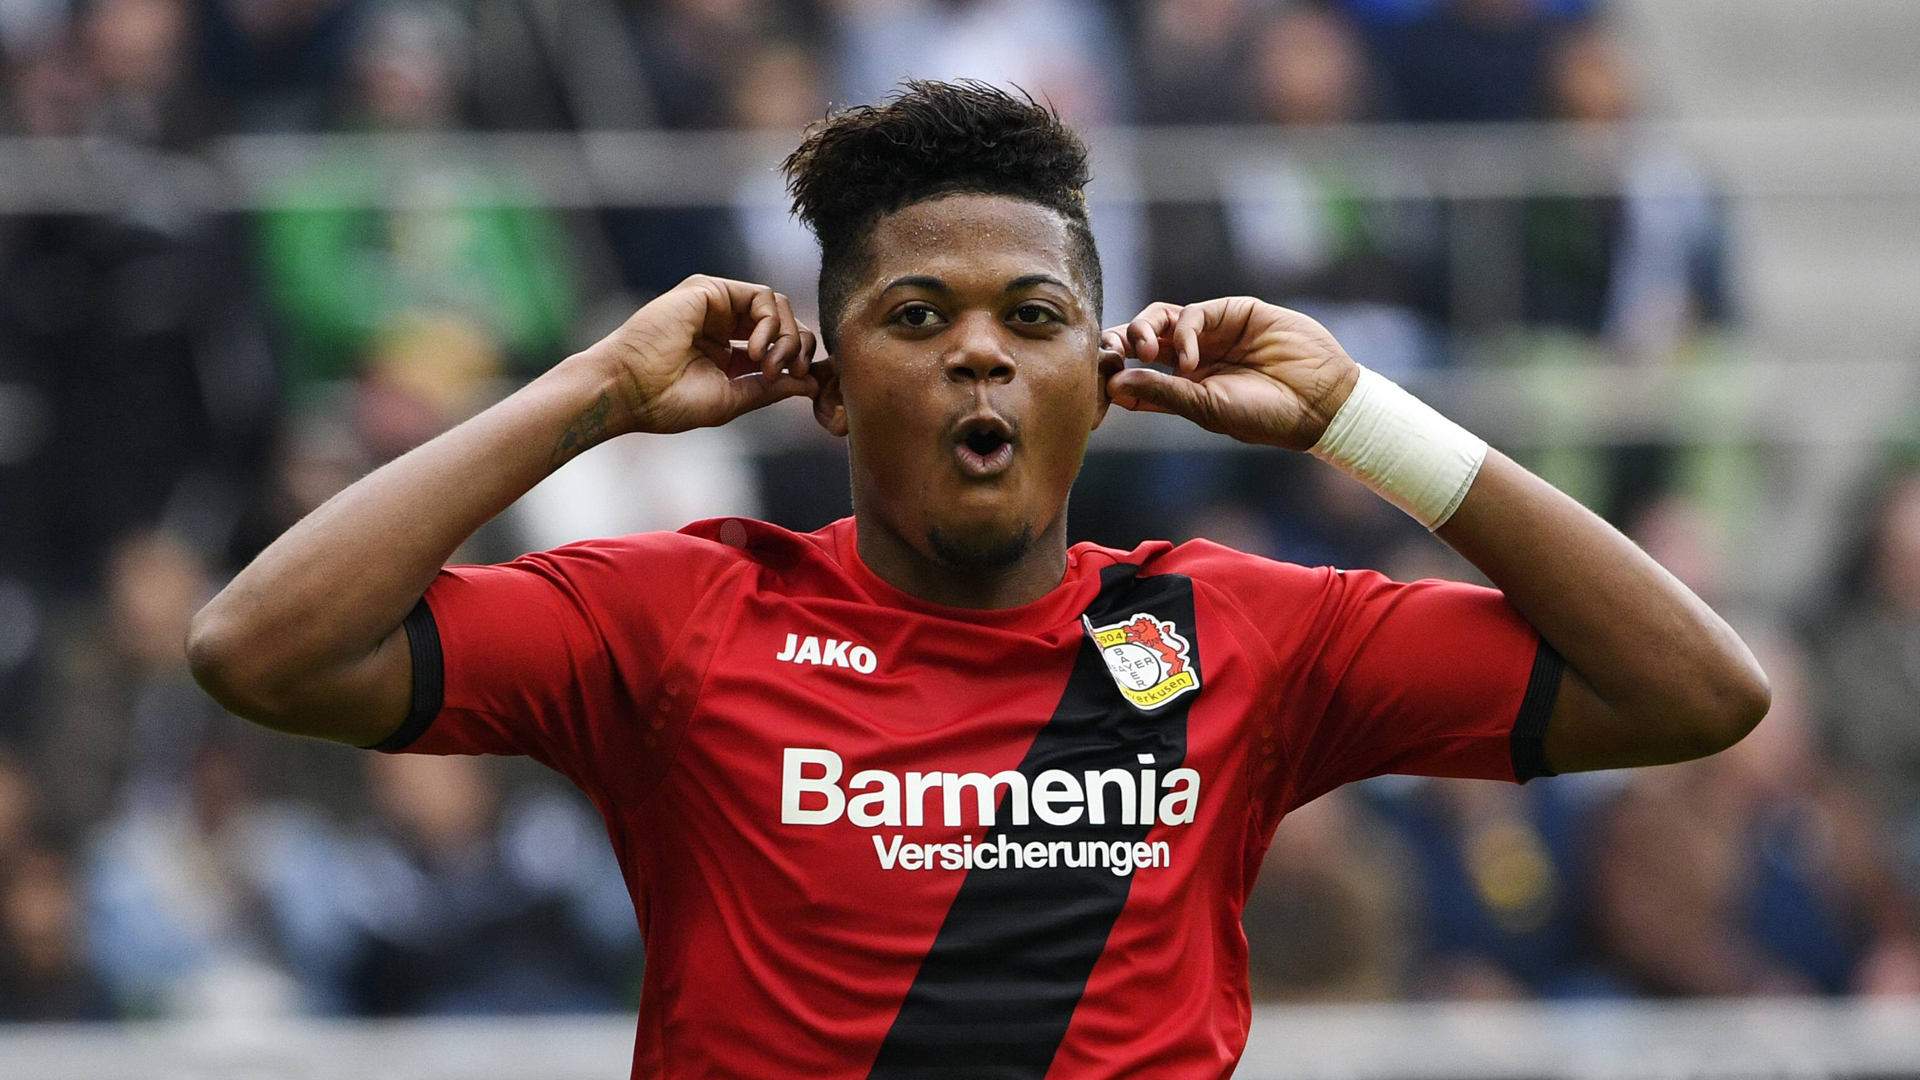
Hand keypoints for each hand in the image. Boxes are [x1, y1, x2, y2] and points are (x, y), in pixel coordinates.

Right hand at [580, 275, 817, 435]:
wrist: (628, 391)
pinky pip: (762, 296)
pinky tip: (753, 351)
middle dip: (798, 348)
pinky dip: (769, 324)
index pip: (780, 346)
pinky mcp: (710, 290)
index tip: (803, 384)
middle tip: (788, 374)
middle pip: (785, 323)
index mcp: (728, 352)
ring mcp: (717, 305)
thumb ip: (770, 389)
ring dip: (786, 337)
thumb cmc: (668, 402)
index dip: (800, 361)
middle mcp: (724, 324)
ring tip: (767, 366)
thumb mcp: (733, 399)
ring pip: (778, 306)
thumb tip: (811, 385)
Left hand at [1101, 298, 1359, 451]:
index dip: (1112, 371)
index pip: (1134, 373)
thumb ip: (1162, 393)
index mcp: (1181, 388)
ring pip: (1160, 318)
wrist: (1319, 401)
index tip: (1098, 379)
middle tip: (1113, 354)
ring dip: (1143, 329)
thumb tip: (1113, 384)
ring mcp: (1211, 333)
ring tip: (1147, 351)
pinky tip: (1192, 358)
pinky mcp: (1232, 313)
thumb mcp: (1206, 409)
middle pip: (1139, 339)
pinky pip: (1193, 313)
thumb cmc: (1264, 416)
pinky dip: (1184, 332)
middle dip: (1119, 342)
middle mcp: (1191, 358)